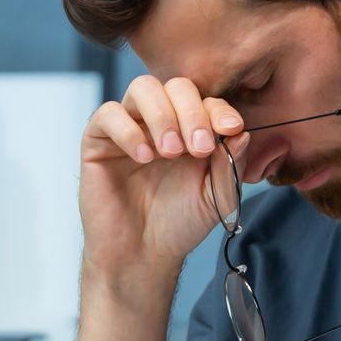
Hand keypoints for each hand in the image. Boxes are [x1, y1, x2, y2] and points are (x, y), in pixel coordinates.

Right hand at [78, 75, 246, 281]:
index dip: (219, 109)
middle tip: (199, 148)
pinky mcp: (98, 141)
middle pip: (176, 86)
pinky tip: (143, 157)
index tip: (231, 128)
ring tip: (170, 152)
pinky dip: (129, 130)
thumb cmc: (179, 225)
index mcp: (192, 130)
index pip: (206, 100)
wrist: (142, 255)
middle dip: (193, 112)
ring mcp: (129, 128)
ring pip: (143, 88)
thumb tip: (241, 130)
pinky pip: (108, 114)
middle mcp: (160, 122)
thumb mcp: (217, 196)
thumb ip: (231, 163)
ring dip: (163, 115)